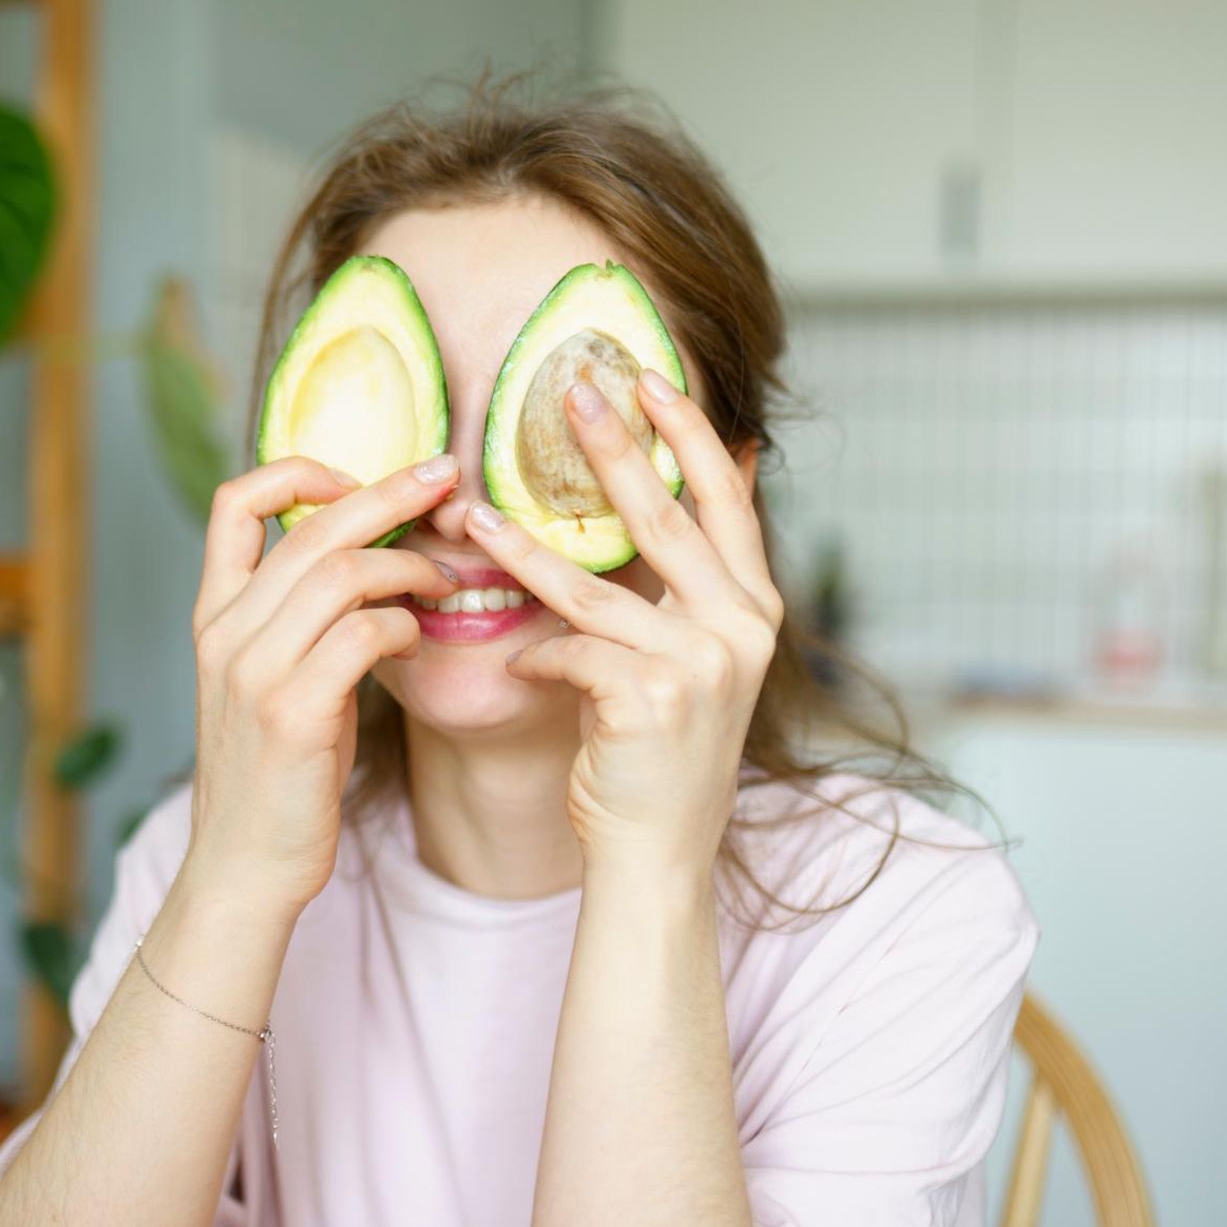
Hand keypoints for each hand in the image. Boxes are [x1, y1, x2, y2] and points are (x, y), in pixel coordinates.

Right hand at [183, 454, 461, 917]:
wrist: (245, 868)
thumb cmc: (277, 774)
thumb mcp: (269, 682)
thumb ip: (298, 621)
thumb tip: (370, 566)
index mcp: (215, 616)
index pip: (234, 503)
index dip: (298, 472)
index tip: (357, 478)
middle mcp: (225, 632)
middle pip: (312, 527)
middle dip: (389, 492)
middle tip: (444, 476)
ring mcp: (254, 670)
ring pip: (344, 571)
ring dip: (411, 565)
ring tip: (446, 580)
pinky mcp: (293, 712)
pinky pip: (364, 632)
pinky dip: (404, 624)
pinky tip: (417, 640)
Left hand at [463, 370, 783, 875]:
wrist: (658, 850)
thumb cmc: (660, 748)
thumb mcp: (691, 659)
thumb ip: (685, 584)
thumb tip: (671, 496)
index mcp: (756, 608)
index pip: (725, 500)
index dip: (691, 434)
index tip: (650, 376)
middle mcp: (742, 628)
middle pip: (667, 517)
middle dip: (617, 448)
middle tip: (574, 387)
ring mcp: (703, 663)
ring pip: (593, 587)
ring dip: (523, 550)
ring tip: (471, 516)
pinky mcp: (652, 698)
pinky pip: (568, 652)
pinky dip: (535, 659)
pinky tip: (518, 671)